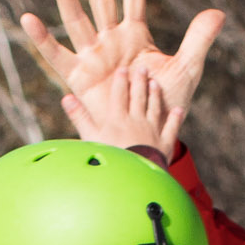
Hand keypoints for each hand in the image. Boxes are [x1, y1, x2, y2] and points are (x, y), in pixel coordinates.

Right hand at [16, 0, 225, 155]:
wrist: (148, 134)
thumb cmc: (165, 103)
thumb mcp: (186, 70)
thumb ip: (199, 40)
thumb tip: (218, 12)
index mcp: (135, 34)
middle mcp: (110, 40)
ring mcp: (93, 57)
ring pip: (77, 19)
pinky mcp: (78, 78)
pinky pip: (56, 56)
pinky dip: (42, 39)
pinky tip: (28, 19)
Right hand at [62, 54, 178, 156]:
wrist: (131, 176)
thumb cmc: (108, 158)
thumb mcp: (89, 137)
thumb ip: (80, 117)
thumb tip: (66, 97)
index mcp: (118, 118)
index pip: (119, 94)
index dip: (121, 81)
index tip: (123, 69)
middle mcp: (137, 120)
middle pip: (139, 97)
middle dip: (140, 81)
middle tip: (143, 68)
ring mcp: (152, 131)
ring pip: (154, 108)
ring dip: (155, 94)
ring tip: (156, 83)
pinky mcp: (164, 144)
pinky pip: (171, 128)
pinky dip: (175, 118)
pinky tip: (178, 110)